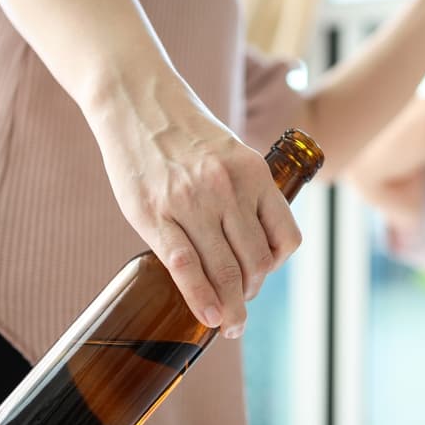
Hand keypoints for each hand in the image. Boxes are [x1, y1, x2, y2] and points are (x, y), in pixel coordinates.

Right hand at [88, 78, 300, 337]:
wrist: (138, 101)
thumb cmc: (187, 132)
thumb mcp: (233, 153)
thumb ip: (246, 192)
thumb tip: (249, 241)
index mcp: (254, 173)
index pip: (286, 237)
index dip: (276, 265)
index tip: (262, 274)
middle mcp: (229, 189)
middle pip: (256, 262)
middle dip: (251, 292)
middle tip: (240, 304)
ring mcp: (192, 203)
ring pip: (225, 271)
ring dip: (231, 307)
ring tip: (229, 324)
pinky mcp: (156, 215)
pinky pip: (186, 268)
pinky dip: (201, 299)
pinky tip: (209, 317)